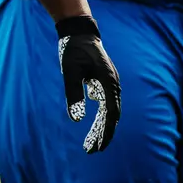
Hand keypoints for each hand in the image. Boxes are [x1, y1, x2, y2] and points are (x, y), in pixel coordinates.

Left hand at [56, 14, 120, 153]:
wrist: (79, 31)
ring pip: (108, 111)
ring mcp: (110, 83)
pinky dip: (100, 117)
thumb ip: (73, 93)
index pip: (111, 114)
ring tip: (90, 144)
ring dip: (101, 128)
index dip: (105, 132)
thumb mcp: (70, 71)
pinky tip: (93, 127)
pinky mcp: (104, 82)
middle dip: (103, 135)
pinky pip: (105, 104)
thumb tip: (76, 120)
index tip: (97, 147)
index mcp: (108, 82)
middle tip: (91, 151)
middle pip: (111, 116)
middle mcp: (113, 84)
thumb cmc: (74, 49)